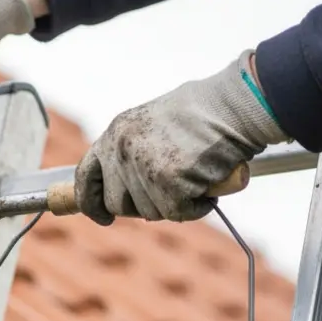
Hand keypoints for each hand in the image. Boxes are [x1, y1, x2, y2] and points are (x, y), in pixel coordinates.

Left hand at [75, 50, 289, 224]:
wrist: (235, 103)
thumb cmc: (204, 112)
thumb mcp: (153, 125)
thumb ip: (133, 152)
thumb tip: (124, 189)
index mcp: (115, 134)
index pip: (86, 177)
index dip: (91, 203)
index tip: (103, 218)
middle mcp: (121, 150)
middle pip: (118, 204)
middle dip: (143, 206)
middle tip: (173, 190)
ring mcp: (142, 167)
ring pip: (150, 212)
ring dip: (176, 203)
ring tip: (197, 176)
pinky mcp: (168, 182)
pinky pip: (178, 213)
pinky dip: (197, 207)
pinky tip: (209, 185)